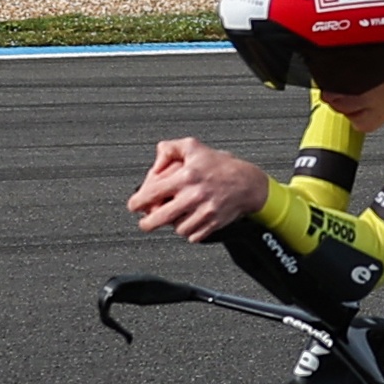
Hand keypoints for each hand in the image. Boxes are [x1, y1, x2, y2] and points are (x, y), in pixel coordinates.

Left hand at [128, 138, 270, 241]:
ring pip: (178, 229)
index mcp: (186, 177)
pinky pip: (194, 236)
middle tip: (145, 222)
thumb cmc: (221, 166)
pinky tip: (190, 221)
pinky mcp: (213, 223)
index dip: (137, 202)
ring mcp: (204, 211)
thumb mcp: (193, 147)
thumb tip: (155, 164)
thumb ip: (170, 149)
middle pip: (160, 218)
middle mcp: (194, 195)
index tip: (134, 205)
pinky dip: (189, 232)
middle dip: (147, 223)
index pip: (151, 193)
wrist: (249, 183)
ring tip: (175, 217)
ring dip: (173, 225)